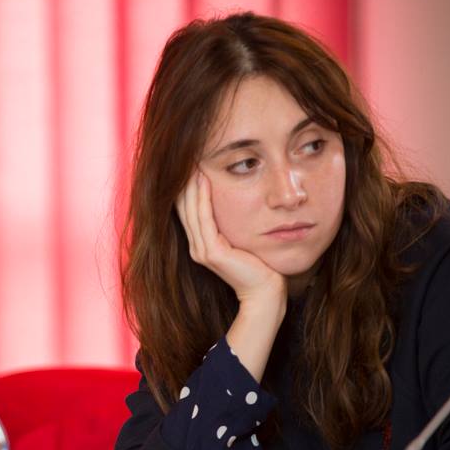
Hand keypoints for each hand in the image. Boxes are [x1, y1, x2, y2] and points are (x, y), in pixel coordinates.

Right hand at [175, 172, 284, 306]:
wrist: (265, 291)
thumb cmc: (260, 266)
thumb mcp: (241, 240)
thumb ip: (232, 226)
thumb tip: (237, 202)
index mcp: (201, 245)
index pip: (188, 211)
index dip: (186, 188)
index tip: (190, 164)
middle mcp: (197, 247)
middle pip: (184, 208)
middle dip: (184, 182)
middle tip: (186, 157)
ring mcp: (201, 250)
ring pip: (191, 211)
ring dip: (191, 185)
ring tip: (192, 163)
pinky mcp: (211, 252)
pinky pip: (204, 219)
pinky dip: (202, 197)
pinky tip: (203, 180)